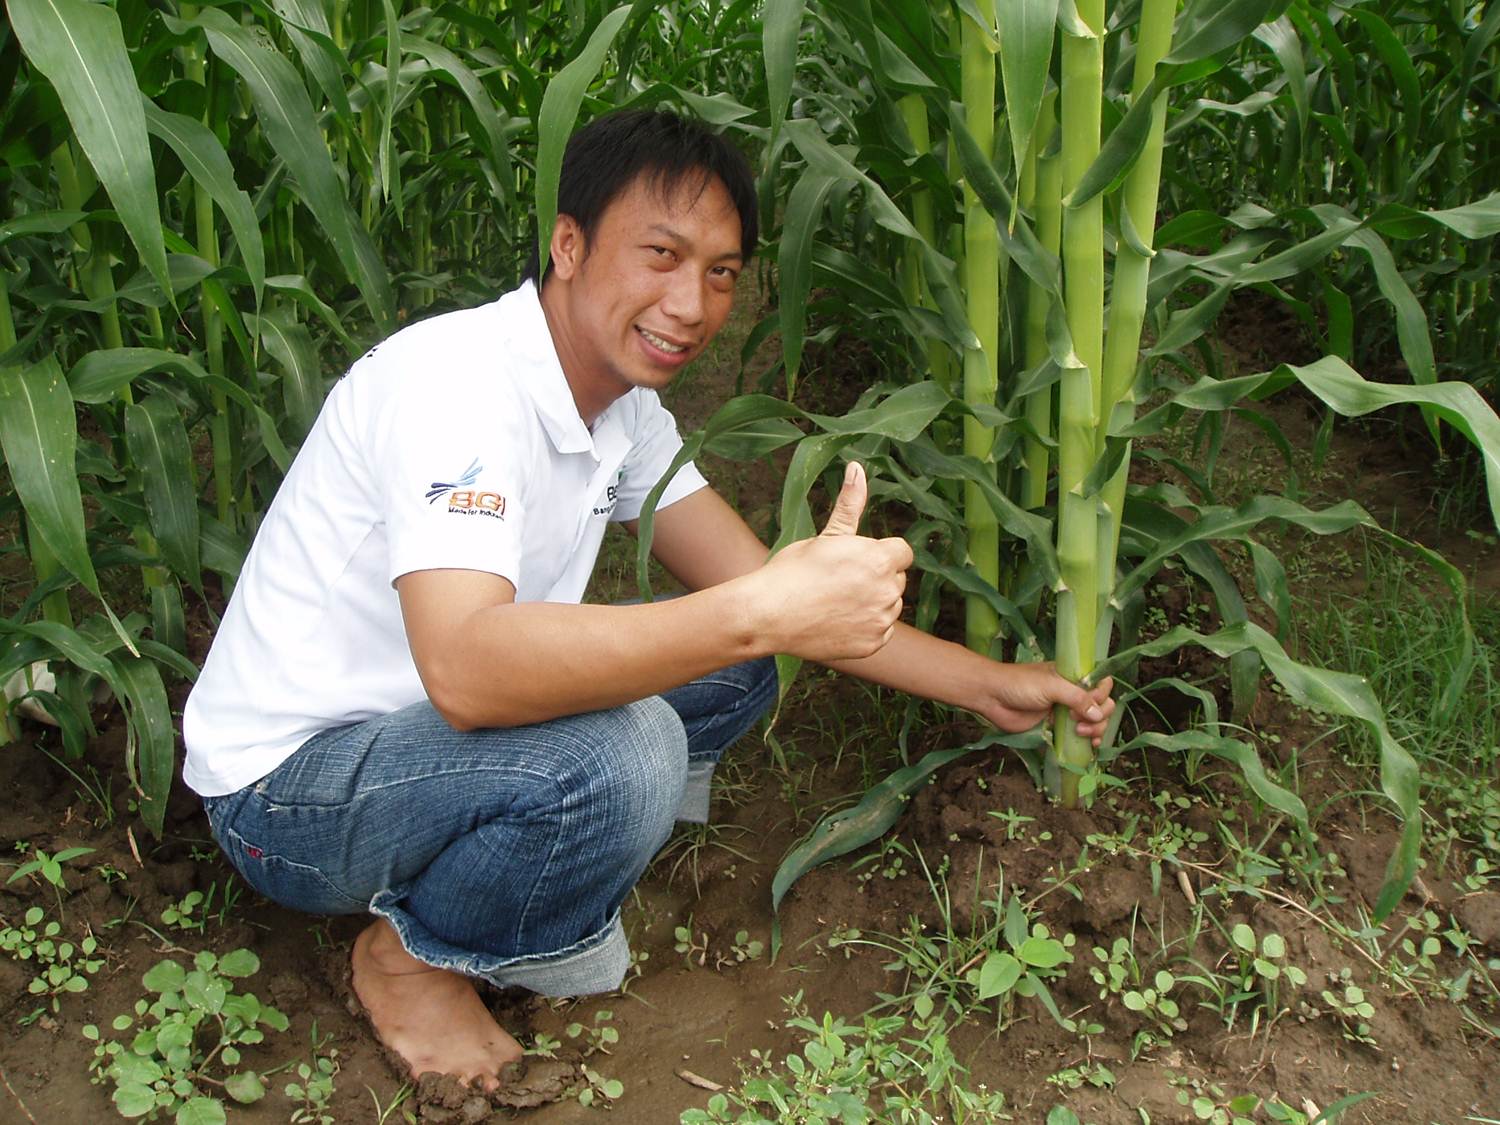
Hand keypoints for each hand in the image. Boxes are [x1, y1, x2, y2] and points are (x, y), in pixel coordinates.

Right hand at [751, 462, 913, 661]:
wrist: (768, 615)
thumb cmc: (792, 571)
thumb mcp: (825, 536)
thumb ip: (850, 505)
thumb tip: (858, 467)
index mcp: (879, 559)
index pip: (902, 552)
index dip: (880, 554)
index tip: (855, 560)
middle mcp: (888, 591)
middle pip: (896, 579)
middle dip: (876, 578)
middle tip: (839, 581)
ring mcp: (881, 621)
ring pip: (890, 606)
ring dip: (873, 603)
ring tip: (836, 601)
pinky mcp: (873, 645)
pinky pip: (881, 631)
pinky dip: (866, 628)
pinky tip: (838, 621)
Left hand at [973, 662, 1115, 746]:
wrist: (992, 697)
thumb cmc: (1020, 684)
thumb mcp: (1051, 685)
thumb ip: (1077, 698)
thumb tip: (1099, 714)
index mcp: (1073, 676)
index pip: (1102, 684)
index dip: (1101, 695)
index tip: (1090, 702)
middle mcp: (1073, 692)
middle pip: (1103, 705)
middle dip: (1100, 715)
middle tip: (1078, 719)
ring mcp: (1066, 711)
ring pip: (1095, 721)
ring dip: (1095, 729)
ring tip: (1080, 732)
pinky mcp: (1056, 727)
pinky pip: (1080, 734)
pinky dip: (1088, 740)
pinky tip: (1089, 745)